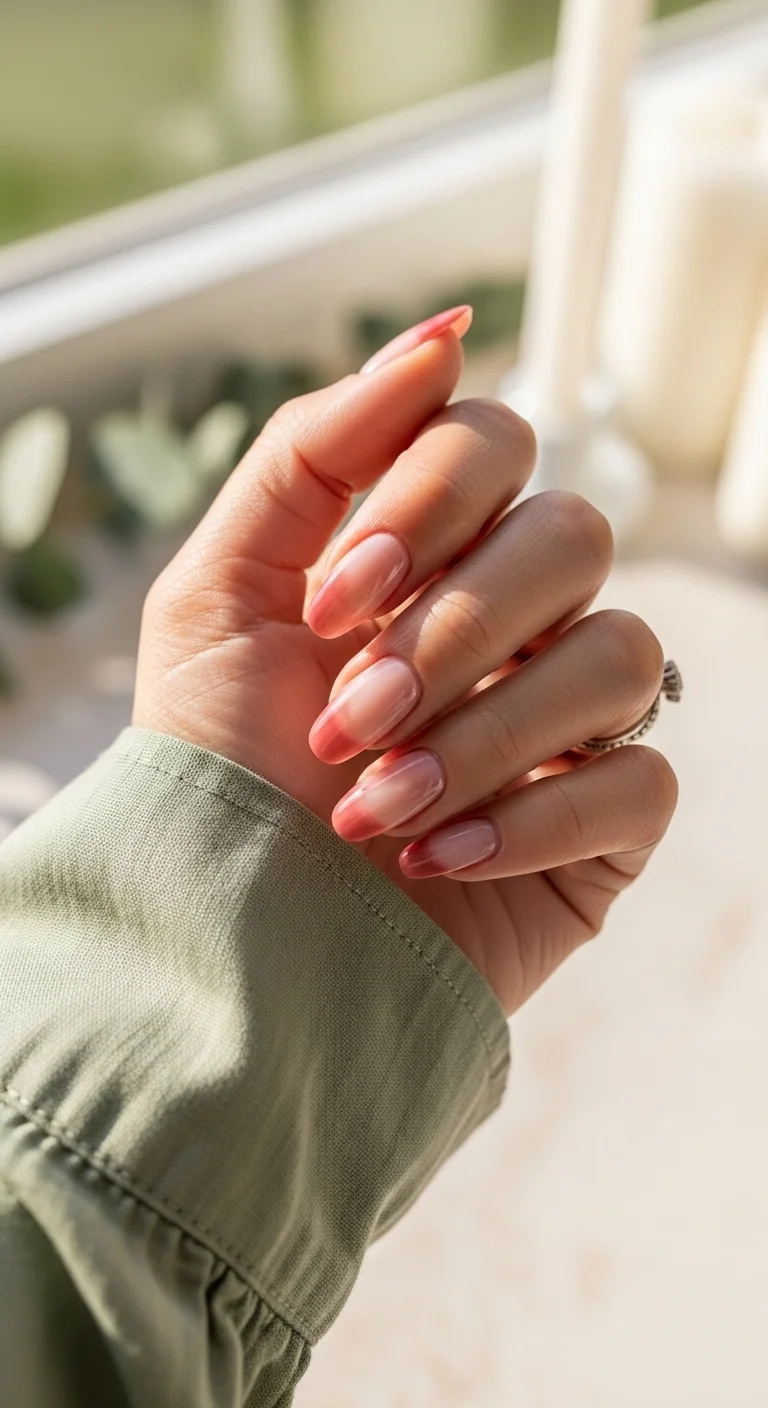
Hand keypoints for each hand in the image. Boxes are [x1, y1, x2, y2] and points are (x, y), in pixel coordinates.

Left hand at [134, 308, 677, 1015]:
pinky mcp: (605, 824)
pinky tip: (434, 861)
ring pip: (619, 656)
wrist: (228, 935)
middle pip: (573, 538)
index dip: (429, 499)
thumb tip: (439, 338)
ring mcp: (565, 720)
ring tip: (371, 808)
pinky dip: (532, 819)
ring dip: (484, 734)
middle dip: (452, 629)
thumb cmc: (218, 764)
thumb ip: (312, 452)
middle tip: (349, 718)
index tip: (333, 602)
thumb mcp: (218, 593)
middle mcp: (510, 621)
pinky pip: (641, 779)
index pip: (495, 444)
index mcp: (427, 554)